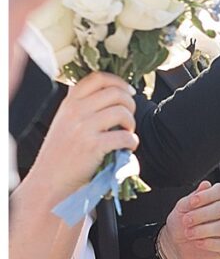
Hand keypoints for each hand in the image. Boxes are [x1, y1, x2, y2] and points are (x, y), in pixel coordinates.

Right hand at [20, 72, 136, 207]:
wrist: (49, 180)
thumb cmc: (60, 153)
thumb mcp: (63, 121)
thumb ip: (79, 105)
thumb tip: (105, 91)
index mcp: (69, 103)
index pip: (97, 78)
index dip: (119, 82)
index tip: (128, 92)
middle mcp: (75, 111)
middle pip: (115, 93)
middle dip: (130, 104)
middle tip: (129, 118)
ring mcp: (84, 128)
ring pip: (122, 112)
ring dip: (131, 124)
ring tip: (127, 133)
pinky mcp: (93, 146)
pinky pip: (125, 136)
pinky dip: (132, 142)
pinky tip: (127, 147)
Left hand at [158, 180, 219, 258]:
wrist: (177, 245)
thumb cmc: (182, 224)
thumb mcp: (182, 208)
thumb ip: (193, 198)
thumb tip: (205, 185)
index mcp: (219, 199)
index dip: (207, 195)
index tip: (192, 202)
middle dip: (202, 215)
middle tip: (187, 220)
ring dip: (204, 230)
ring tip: (189, 233)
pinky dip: (210, 243)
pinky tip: (198, 242)